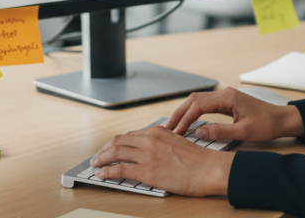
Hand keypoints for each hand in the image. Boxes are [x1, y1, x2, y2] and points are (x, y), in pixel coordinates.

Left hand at [89, 124, 233, 196]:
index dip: (116, 142)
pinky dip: (106, 171)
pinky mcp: (146, 171)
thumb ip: (161, 143)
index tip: (110, 148)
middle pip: (118, 141)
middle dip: (104, 149)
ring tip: (95, 165)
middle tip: (98, 156)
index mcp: (157, 131)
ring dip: (101, 159)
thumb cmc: (198, 160)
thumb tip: (149, 151)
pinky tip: (101, 174)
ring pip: (115, 153)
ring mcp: (146, 155)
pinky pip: (119, 169)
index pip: (129, 135)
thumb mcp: (177, 142)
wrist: (209, 169)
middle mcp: (149, 140)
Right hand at [165, 87, 303, 142]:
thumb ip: (220, 132)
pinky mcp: (227, 102)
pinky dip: (194, 112)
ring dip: (185, 112)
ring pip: (198, 100)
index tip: (176, 132)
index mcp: (227, 97)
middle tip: (167, 128)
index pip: (198, 105)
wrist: (282, 119)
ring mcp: (225, 97)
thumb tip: (198, 132)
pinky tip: (188, 122)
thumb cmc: (267, 124)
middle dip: (179, 113)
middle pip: (194, 99)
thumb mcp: (244, 132)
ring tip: (174, 125)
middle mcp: (224, 93)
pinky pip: (205, 104)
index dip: (185, 119)